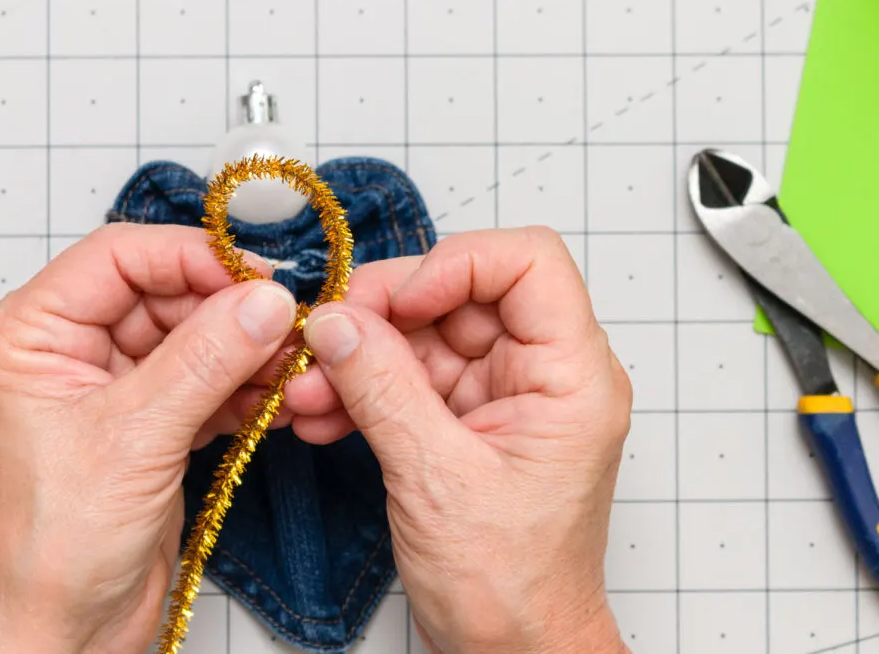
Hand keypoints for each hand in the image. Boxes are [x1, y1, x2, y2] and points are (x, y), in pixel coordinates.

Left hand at [0, 223, 298, 652]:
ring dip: (246, 350)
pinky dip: (244, 387)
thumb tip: (267, 300)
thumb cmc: (55, 546)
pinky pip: (206, 378)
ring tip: (290, 366)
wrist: (65, 628)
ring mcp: (112, 384)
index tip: (258, 276)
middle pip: (164, 294)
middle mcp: (68, 349)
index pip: (119, 258)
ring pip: (193, 336)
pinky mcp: (149, 419)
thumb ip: (207, 360)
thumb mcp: (135, 439)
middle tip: (289, 325)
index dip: (192, 258)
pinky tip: (275, 399)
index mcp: (30, 335)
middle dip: (229, 310)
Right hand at [284, 228, 631, 653]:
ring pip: (424, 336)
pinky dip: (362, 388)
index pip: (527, 262)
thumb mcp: (437, 481)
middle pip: (461, 293)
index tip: (396, 302)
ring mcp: (501, 395)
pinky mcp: (464, 419)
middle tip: (323, 338)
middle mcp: (542, 374)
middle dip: (383, 313)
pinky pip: (407, 378)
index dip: (456, 264)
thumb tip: (336, 323)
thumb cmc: (512, 586)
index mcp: (572, 377)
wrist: (514, 649)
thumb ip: (383, 391)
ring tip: (306, 390)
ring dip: (359, 357)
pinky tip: (321, 412)